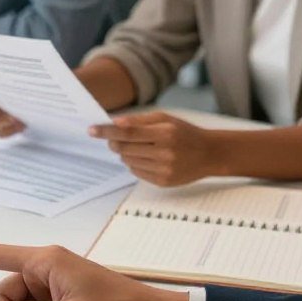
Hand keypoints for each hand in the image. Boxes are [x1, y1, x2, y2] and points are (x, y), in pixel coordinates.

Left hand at [89, 111, 220, 186]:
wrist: (209, 154)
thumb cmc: (184, 132)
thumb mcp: (165, 119)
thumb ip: (139, 120)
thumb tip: (115, 123)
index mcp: (164, 133)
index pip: (127, 132)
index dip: (107, 131)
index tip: (92, 130)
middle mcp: (164, 153)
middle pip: (125, 148)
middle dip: (114, 142)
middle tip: (113, 138)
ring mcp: (164, 169)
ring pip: (128, 161)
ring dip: (125, 153)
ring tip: (138, 147)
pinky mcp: (163, 182)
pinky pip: (136, 172)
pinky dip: (135, 164)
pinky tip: (146, 157)